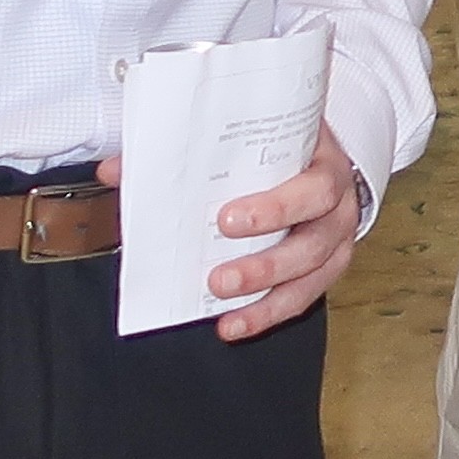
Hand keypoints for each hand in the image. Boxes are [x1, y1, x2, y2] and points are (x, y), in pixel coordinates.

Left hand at [188, 126, 376, 342]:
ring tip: (222, 302)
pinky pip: (303, 297)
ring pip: (311, 273)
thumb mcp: (254, 135)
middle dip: (265, 263)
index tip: (227, 217)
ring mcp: (336, 238)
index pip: (313, 185)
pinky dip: (267, 313)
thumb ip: (193, 149)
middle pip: (314, 239)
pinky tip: (235, 323)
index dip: (275, 207)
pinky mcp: (328, 266)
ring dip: (264, 294)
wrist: (322, 155)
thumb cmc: (287, 145)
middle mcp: (338, 204)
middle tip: (219, 276)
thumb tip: (119, 168)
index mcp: (325, 162)